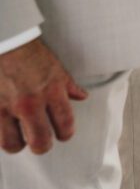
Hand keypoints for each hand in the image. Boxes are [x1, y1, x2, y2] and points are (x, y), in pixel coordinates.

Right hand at [0, 39, 87, 153]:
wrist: (6, 43)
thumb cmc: (30, 54)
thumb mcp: (56, 68)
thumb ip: (68, 86)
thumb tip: (81, 97)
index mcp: (52, 92)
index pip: (65, 125)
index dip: (65, 134)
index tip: (63, 135)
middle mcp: (31, 103)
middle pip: (40, 142)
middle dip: (42, 146)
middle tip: (41, 141)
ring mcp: (7, 107)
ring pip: (13, 144)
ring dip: (17, 144)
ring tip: (19, 138)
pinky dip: (0, 133)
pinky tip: (4, 128)